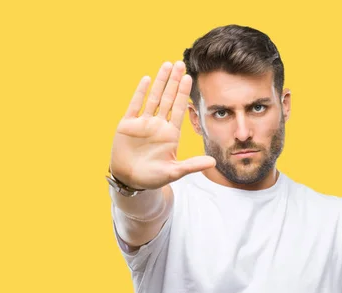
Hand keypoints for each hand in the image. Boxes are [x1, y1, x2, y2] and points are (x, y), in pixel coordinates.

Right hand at [109, 61, 215, 189]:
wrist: (130, 180)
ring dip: (159, 82)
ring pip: (153, 98)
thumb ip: (192, 165)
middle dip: (174, 81)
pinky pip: (135, 106)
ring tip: (167, 65)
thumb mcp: (174, 172)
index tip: (189, 78)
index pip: (178, 109)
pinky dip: (140, 93)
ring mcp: (143, 124)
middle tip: (180, 63)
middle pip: (167, 98)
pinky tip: (146, 79)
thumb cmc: (152, 178)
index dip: (183, 93)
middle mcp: (158, 125)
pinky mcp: (128, 125)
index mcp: (170, 134)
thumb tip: (214, 162)